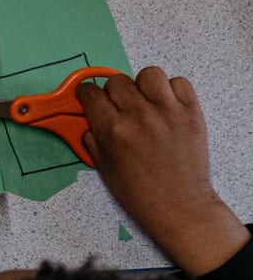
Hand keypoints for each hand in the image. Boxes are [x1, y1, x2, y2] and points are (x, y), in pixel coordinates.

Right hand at [80, 68, 245, 274]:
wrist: (178, 205)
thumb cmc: (139, 192)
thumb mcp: (102, 166)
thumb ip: (93, 136)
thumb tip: (91, 116)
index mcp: (113, 130)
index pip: (90, 93)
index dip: (87, 95)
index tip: (89, 98)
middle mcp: (139, 116)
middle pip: (117, 81)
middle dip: (113, 93)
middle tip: (119, 107)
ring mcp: (168, 111)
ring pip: (149, 74)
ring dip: (143, 86)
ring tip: (145, 102)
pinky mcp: (191, 112)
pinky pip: (179, 83)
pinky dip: (172, 90)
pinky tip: (166, 106)